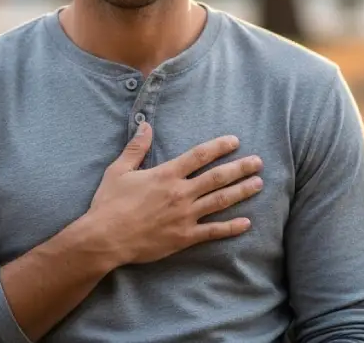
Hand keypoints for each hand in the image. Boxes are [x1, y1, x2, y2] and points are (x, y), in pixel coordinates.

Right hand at [84, 121, 263, 266]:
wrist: (105, 238)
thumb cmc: (109, 203)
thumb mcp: (118, 170)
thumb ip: (136, 147)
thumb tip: (146, 125)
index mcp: (166, 175)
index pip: (199, 156)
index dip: (219, 147)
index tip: (235, 141)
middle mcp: (180, 193)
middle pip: (217, 177)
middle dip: (240, 168)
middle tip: (258, 162)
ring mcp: (185, 216)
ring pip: (220, 201)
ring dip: (242, 191)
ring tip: (258, 184)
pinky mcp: (184, 237)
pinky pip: (213, 231)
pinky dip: (231, 227)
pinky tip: (247, 223)